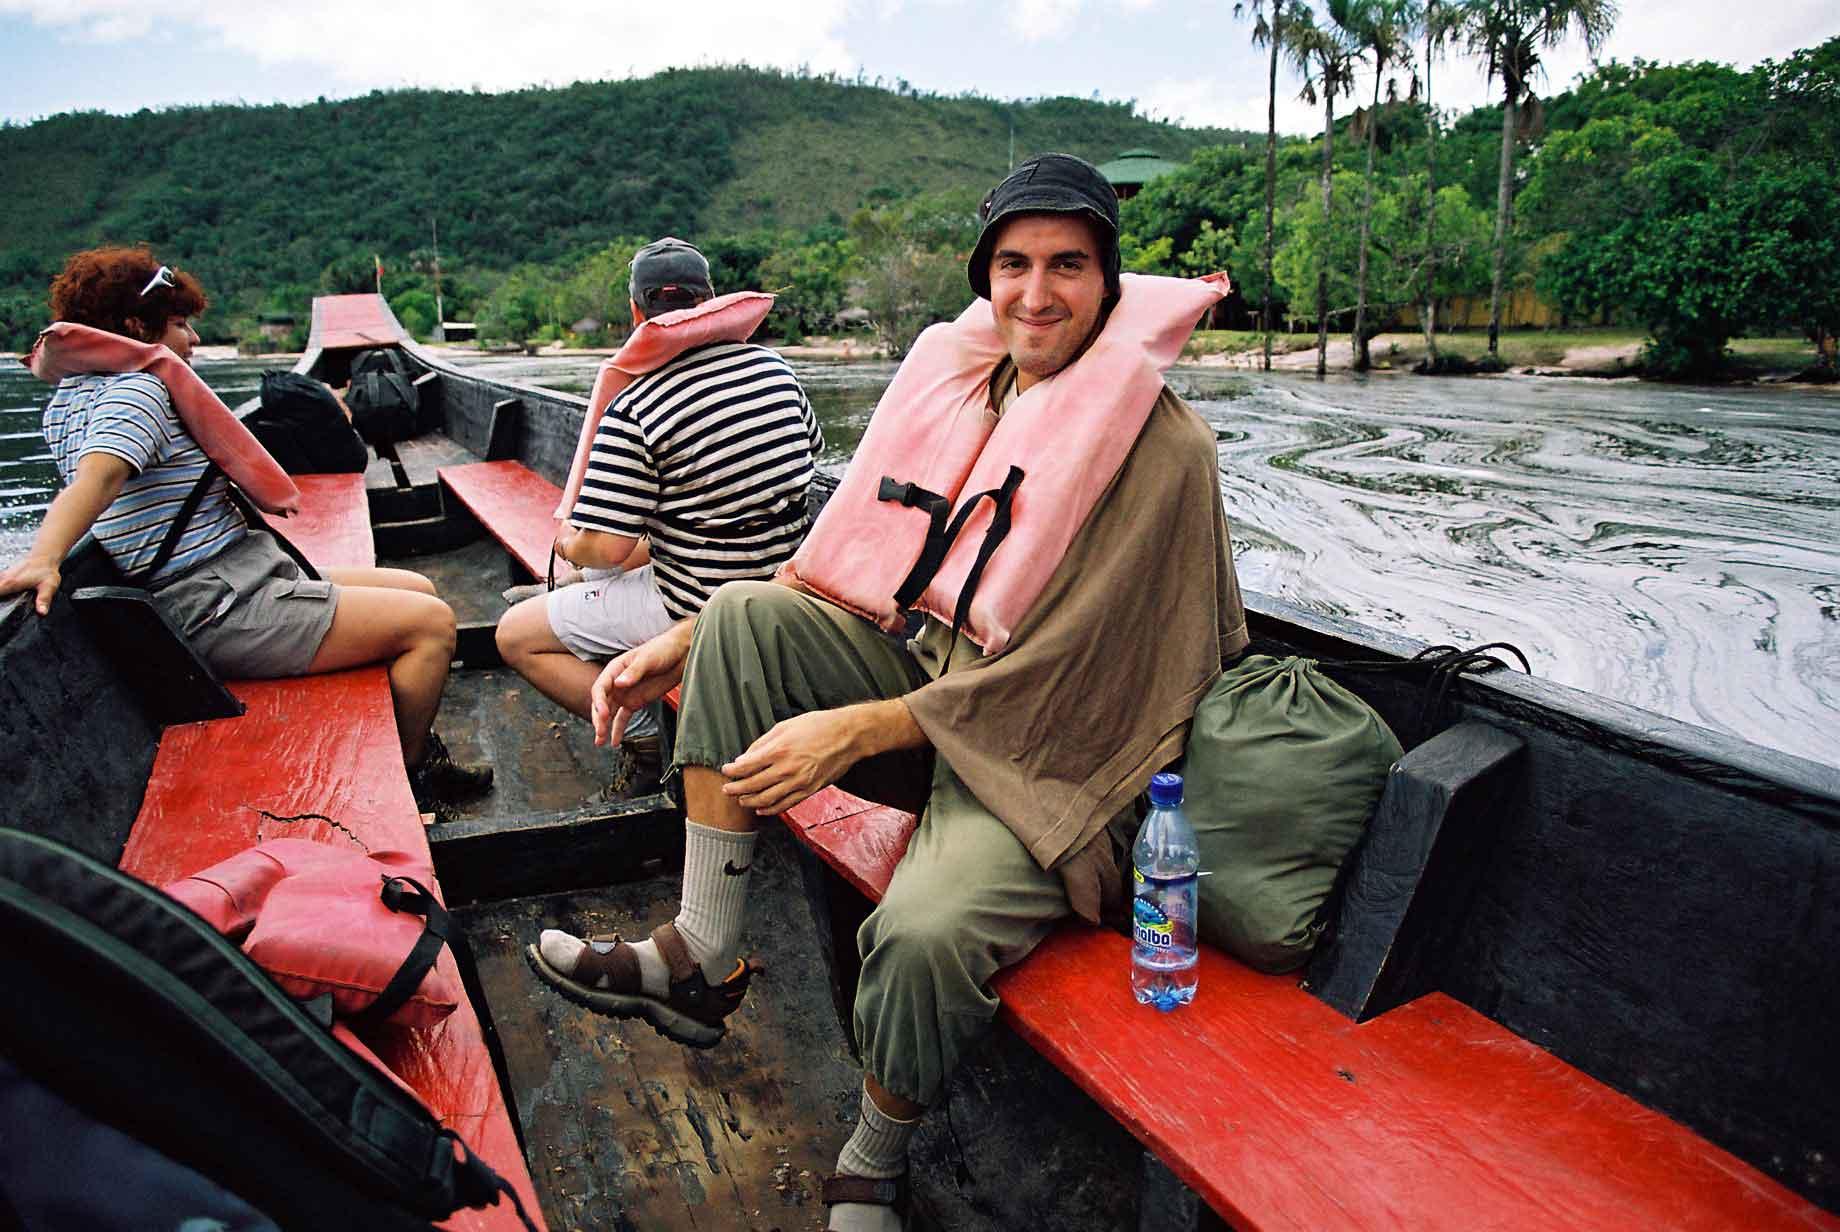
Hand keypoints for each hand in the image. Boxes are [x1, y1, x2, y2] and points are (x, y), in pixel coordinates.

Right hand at [0, 557, 59, 615]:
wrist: (44, 556)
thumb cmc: (46, 570)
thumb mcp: (48, 586)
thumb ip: (44, 599)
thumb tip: (42, 612)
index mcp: (11, 583)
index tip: (1, 610)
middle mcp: (4, 578)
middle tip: (3, 609)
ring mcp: (3, 575)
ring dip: (0, 594)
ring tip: (5, 602)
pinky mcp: (5, 575)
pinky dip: (1, 589)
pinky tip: (5, 594)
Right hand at [590, 619, 693, 745]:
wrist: (681, 654)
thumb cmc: (663, 650)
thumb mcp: (648, 659)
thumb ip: (634, 672)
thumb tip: (619, 683)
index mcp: (615, 669)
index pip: (600, 687)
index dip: (599, 702)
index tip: (604, 714)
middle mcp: (617, 682)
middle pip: (602, 703)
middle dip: (599, 718)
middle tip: (600, 733)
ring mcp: (625, 693)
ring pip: (609, 713)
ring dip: (604, 727)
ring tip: (600, 742)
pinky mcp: (636, 702)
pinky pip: (623, 717)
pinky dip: (618, 729)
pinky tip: (615, 742)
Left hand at [720, 709, 862, 813]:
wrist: (848, 736)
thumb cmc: (818, 726)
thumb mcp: (786, 726)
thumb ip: (762, 743)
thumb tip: (744, 758)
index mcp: (779, 750)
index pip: (746, 766)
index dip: (732, 771)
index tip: (726, 771)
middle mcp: (787, 769)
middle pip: (752, 785)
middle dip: (735, 789)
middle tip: (726, 789)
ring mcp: (798, 782)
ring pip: (766, 799)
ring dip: (749, 801)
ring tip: (741, 799)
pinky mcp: (809, 791)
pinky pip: (785, 805)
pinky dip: (770, 810)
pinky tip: (761, 809)